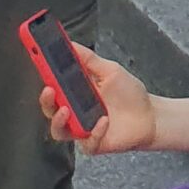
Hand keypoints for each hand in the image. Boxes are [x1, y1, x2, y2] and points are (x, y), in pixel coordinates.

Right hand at [41, 44, 157, 154]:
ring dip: (59, 121)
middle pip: (50, 110)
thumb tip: (71, 44)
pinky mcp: (93, 144)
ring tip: (67, 109)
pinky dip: (94, 132)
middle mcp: (74, 113)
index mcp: (75, 94)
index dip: (44, 77)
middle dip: (46, 101)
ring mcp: (82, 130)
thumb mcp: (110, 70)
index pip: (53, 87)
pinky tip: (103, 120)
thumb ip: (89, 60)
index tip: (39, 63)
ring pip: (60, 131)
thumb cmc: (127, 92)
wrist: (149, 114)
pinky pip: (87, 143)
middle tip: (49, 90)